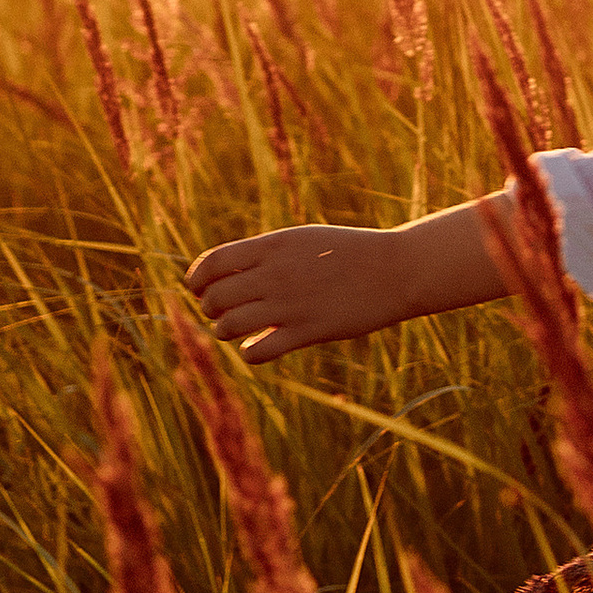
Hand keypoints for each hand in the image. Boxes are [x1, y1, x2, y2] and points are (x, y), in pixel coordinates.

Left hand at [187, 200, 510, 362]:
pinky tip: (259, 347)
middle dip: (211, 308)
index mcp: (272, 246)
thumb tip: (227, 271)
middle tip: (222, 312)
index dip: (197, 280)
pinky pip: (258, 352)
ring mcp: (290, 304)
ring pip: (229, 326)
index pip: (212, 263)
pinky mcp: (308, 331)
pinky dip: (250, 353)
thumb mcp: (303, 240)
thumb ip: (265, 253)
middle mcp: (275, 274)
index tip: (199, 289)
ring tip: (237, 330)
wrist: (395, 270)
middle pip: (215, 297)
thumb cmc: (349, 253)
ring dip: (225, 331)